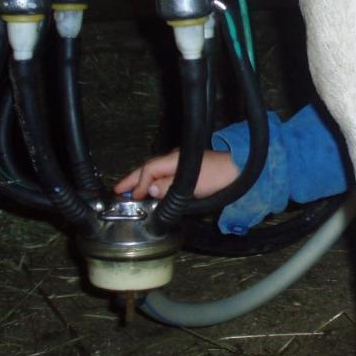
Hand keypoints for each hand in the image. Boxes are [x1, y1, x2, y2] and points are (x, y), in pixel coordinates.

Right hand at [113, 149, 239, 199]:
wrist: (238, 170)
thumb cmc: (217, 176)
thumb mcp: (191, 185)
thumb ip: (168, 187)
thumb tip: (148, 189)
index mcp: (173, 160)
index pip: (148, 170)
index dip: (138, 184)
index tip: (130, 197)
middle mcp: (174, 158)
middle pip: (148, 168)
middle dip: (132, 179)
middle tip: (118, 190)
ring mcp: (180, 162)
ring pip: (155, 170)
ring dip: (142, 180)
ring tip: (130, 191)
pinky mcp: (187, 168)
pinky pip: (163, 173)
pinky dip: (153, 180)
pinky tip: (150, 188)